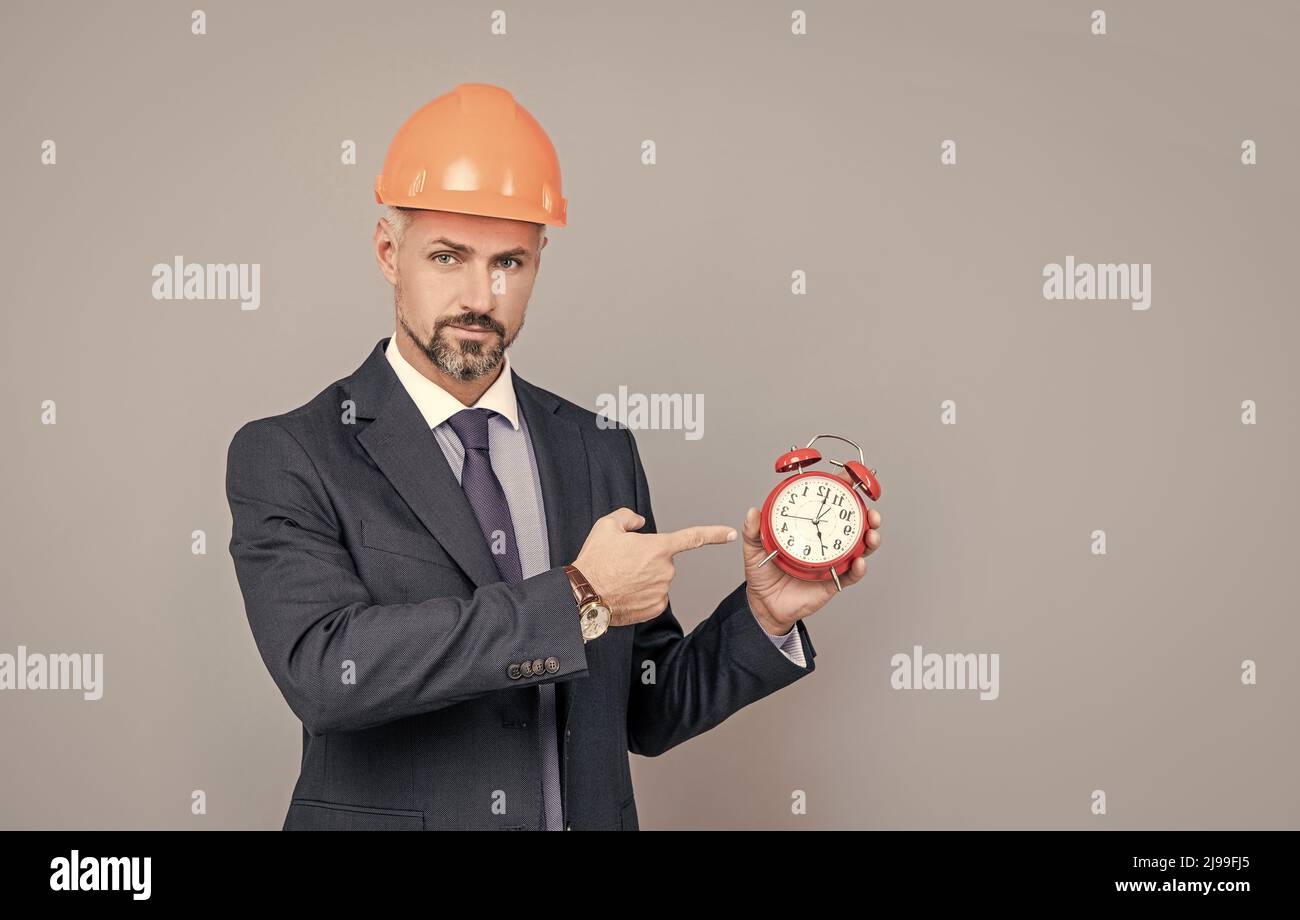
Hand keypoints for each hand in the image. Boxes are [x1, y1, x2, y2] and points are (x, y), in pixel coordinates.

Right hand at [572, 507, 735, 627]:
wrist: (583, 595)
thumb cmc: (595, 561)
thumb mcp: (607, 526)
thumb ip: (627, 517)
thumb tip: (638, 523)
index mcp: (658, 547)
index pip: (692, 537)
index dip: (714, 533)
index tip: (730, 533)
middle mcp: (665, 570)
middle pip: (662, 560)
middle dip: (646, 560)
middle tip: (622, 563)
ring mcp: (661, 591)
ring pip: (657, 579)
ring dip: (643, 578)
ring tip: (620, 578)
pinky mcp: (655, 608)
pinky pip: (654, 597)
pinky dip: (642, 594)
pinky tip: (625, 592)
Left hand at [742, 472, 882, 635]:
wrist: (765, 605)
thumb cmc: (763, 574)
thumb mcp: (754, 549)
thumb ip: (752, 531)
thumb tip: (753, 512)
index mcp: (808, 529)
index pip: (828, 506)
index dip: (841, 491)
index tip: (850, 478)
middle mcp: (824, 542)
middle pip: (853, 525)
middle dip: (868, 516)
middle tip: (871, 513)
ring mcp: (831, 561)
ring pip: (859, 547)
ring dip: (870, 539)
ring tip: (871, 534)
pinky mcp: (833, 581)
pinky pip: (851, 574)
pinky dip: (858, 568)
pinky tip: (859, 562)